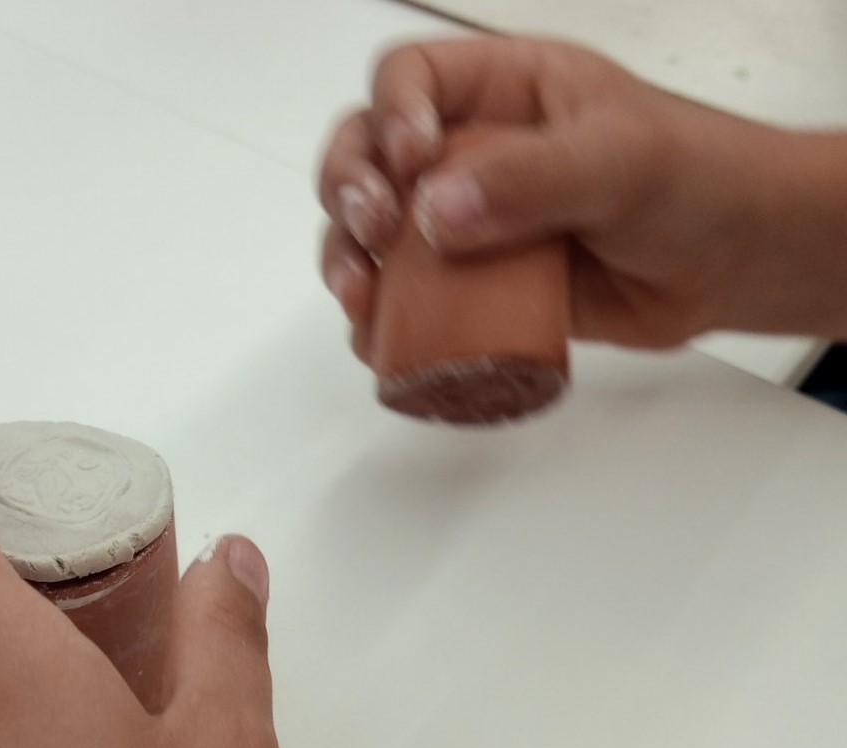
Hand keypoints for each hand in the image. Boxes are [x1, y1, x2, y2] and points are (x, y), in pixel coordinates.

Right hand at [318, 37, 846, 351]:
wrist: (727, 265)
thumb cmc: (693, 183)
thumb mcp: (622, 160)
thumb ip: (534, 178)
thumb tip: (437, 213)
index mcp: (504, 92)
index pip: (412, 79)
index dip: (393, 114)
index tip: (414, 162)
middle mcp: (470, 152)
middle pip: (367, 153)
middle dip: (350, 192)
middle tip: (373, 233)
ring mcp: (466, 225)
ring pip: (373, 232)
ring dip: (348, 260)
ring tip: (359, 298)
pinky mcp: (473, 290)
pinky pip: (407, 300)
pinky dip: (380, 323)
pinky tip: (374, 340)